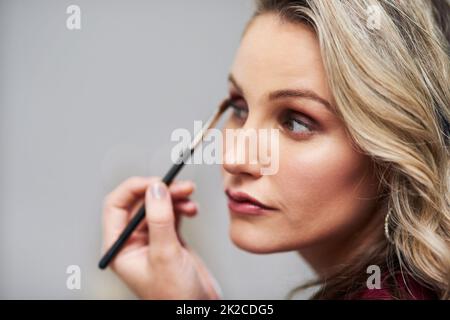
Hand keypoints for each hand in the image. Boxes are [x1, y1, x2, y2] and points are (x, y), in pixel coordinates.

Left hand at [101, 176, 220, 298]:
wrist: (197, 309)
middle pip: (140, 203)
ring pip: (157, 206)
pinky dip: (182, 207)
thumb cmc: (175, 296)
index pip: (116, 206)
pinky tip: (192, 209)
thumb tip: (155, 188)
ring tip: (189, 195)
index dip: (134, 189)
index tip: (156, 182)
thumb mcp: (165, 255)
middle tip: (179, 186)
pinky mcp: (169, 239)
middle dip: (161, 191)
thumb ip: (159, 219)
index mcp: (120, 248)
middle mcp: (132, 242)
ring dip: (174, 197)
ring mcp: (151, 239)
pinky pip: (171, 213)